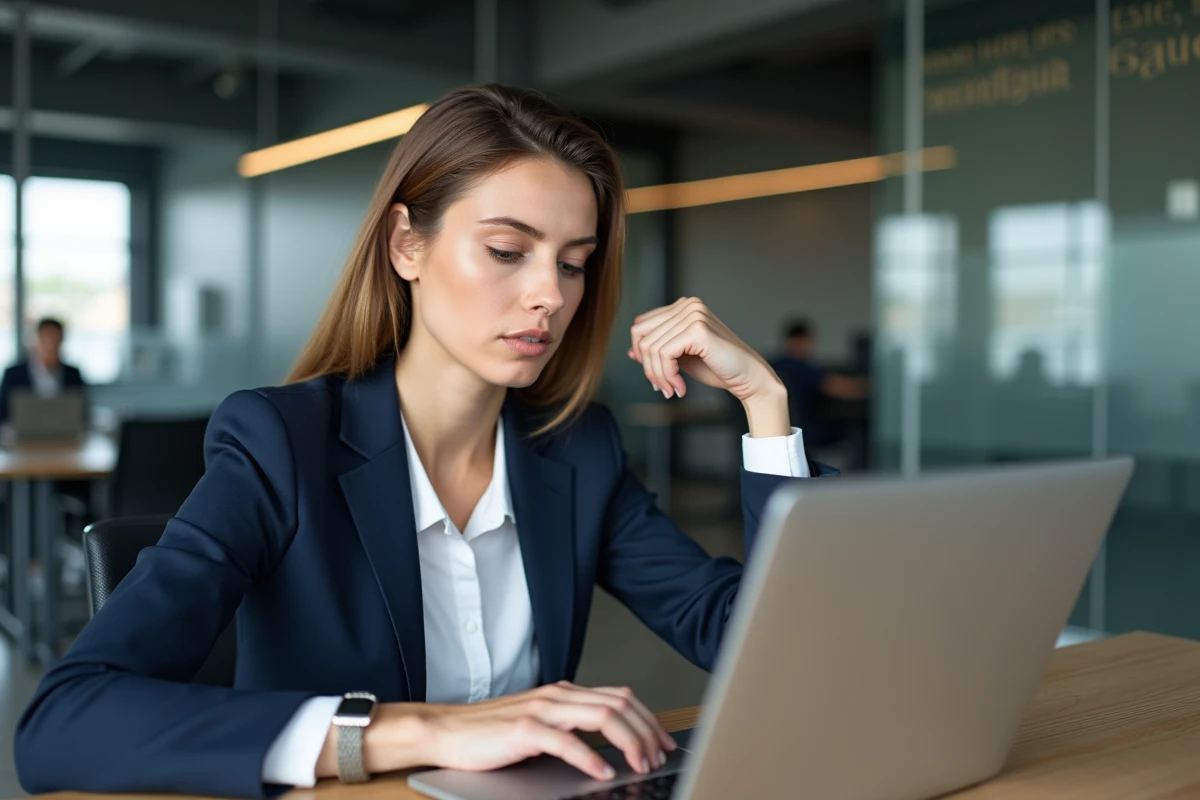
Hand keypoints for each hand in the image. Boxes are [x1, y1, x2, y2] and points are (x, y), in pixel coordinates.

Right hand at [353, 682, 676, 780]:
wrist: (446, 731)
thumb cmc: (490, 733)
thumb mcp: (540, 724)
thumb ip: (571, 727)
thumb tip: (610, 748)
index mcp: (564, 693)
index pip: (620, 696)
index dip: (648, 718)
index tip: (663, 741)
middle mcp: (557, 695)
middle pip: (619, 703)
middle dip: (647, 731)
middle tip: (659, 756)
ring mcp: (542, 710)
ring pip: (602, 716)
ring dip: (628, 742)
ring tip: (639, 764)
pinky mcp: (524, 730)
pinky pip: (567, 741)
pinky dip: (590, 758)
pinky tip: (603, 773)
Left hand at [628, 297, 789, 436]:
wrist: (748, 379)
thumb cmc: (718, 368)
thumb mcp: (681, 358)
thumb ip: (658, 351)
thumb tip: (631, 351)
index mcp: (683, 306)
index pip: (641, 326)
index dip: (641, 354)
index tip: (657, 377)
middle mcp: (688, 305)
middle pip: (642, 336)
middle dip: (648, 368)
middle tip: (662, 388)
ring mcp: (693, 314)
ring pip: (651, 348)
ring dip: (658, 376)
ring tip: (673, 390)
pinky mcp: (698, 329)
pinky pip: (664, 355)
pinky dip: (667, 376)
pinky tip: (680, 388)